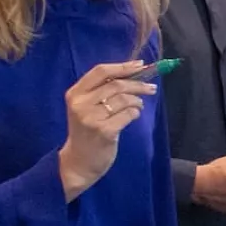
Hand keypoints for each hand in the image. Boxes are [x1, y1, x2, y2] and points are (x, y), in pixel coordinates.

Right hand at [59, 60, 157, 200]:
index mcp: (75, 93)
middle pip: (116, 85)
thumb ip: (102, 90)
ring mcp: (91, 118)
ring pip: (124, 99)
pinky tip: (133, 116)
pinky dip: (135, 113)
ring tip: (138, 106)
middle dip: (138, 84)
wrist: (79, 161)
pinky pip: (128, 114)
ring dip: (137, 101)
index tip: (140, 65)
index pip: (100, 71)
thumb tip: (134, 71)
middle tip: (151, 88)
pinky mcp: (104, 131)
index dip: (123, 66)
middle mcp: (80, 104)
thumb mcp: (87, 107)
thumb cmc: (87, 131)